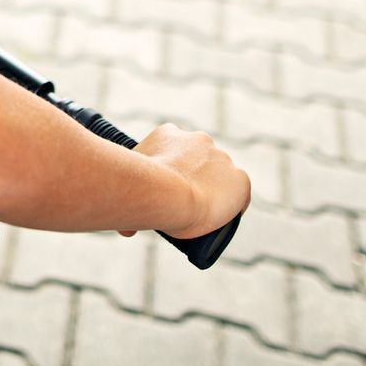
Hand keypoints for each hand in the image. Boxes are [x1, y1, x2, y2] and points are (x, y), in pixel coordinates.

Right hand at [117, 124, 250, 239]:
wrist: (168, 194)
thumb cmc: (141, 190)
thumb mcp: (130, 187)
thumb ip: (130, 201)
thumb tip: (126, 230)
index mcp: (170, 134)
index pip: (175, 151)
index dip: (171, 171)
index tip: (168, 189)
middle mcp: (199, 140)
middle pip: (200, 162)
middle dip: (193, 180)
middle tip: (182, 205)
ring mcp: (222, 158)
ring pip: (220, 177)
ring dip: (213, 191)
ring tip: (202, 216)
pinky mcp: (240, 179)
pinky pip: (240, 193)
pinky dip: (233, 205)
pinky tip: (224, 219)